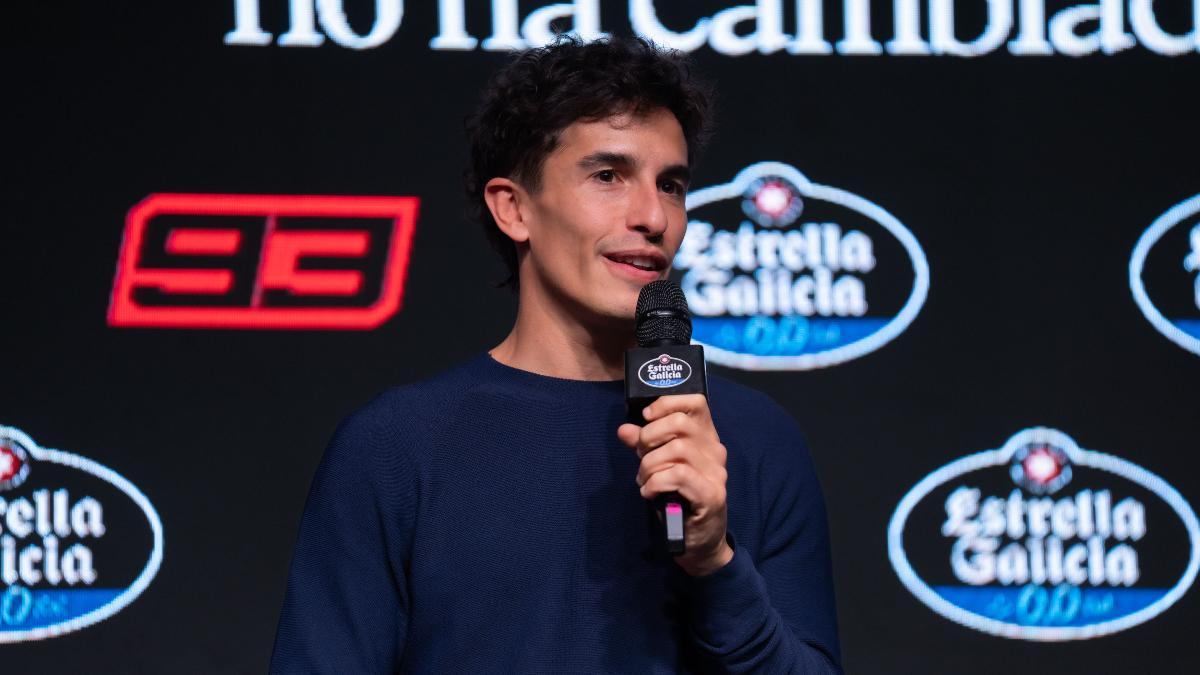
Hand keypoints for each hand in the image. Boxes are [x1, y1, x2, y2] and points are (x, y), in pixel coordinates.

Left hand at [617, 394, 733, 576]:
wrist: (700, 542)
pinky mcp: (712, 495)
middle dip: (650, 437)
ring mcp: (716, 473)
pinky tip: (649, 493)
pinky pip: (677, 475)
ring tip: (644, 481)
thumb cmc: (679, 500)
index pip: (696, 402)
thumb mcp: (659, 467)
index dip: (667, 403)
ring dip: (649, 465)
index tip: (646, 417)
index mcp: (706, 438)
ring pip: (676, 449)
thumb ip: (645, 446)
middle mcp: (715, 451)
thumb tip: (624, 429)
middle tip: (641, 457)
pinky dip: (655, 482)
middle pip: (680, 423)